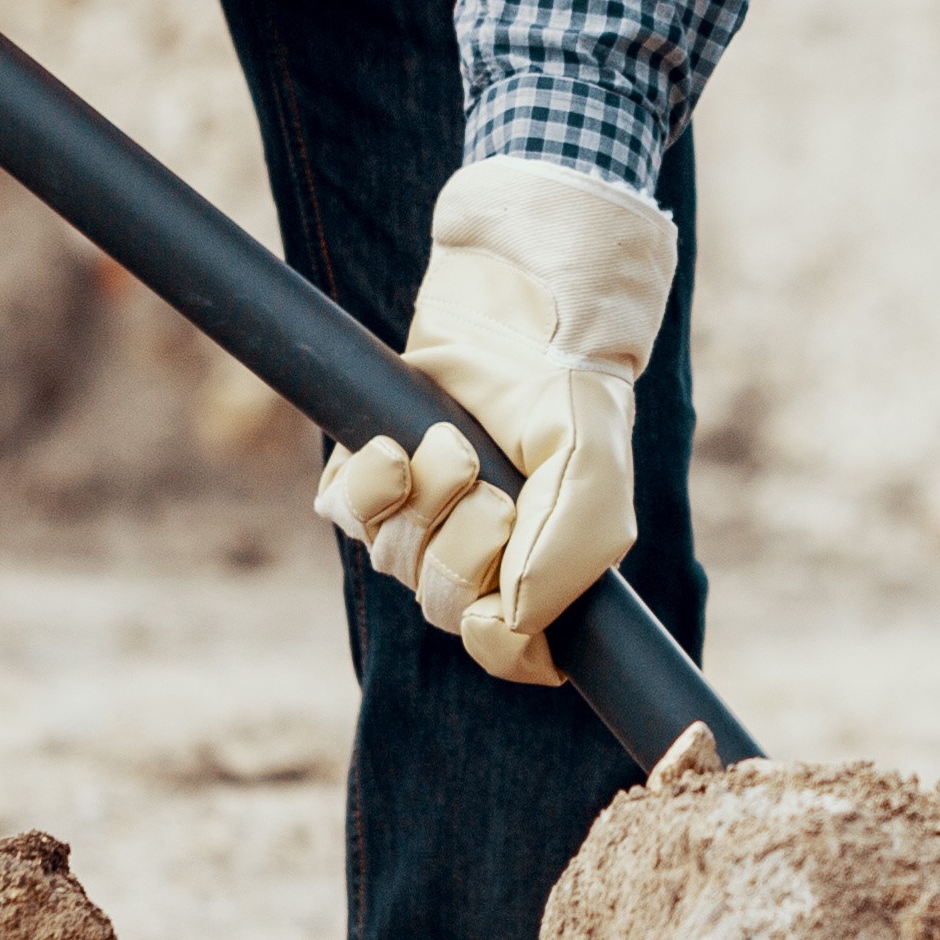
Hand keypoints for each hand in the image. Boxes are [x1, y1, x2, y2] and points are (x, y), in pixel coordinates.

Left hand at [313, 157, 677, 685]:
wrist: (520, 288)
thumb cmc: (569, 379)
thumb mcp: (595, 466)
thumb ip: (569, 555)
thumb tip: (513, 621)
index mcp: (545, 558)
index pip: (510, 651)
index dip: (503, 643)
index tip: (504, 611)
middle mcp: (482, 542)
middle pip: (446, 608)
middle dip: (463, 554)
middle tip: (489, 491)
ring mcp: (424, 505)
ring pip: (395, 561)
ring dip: (422, 506)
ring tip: (450, 444)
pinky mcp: (373, 461)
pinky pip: (344, 514)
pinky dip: (367, 484)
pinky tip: (398, 444)